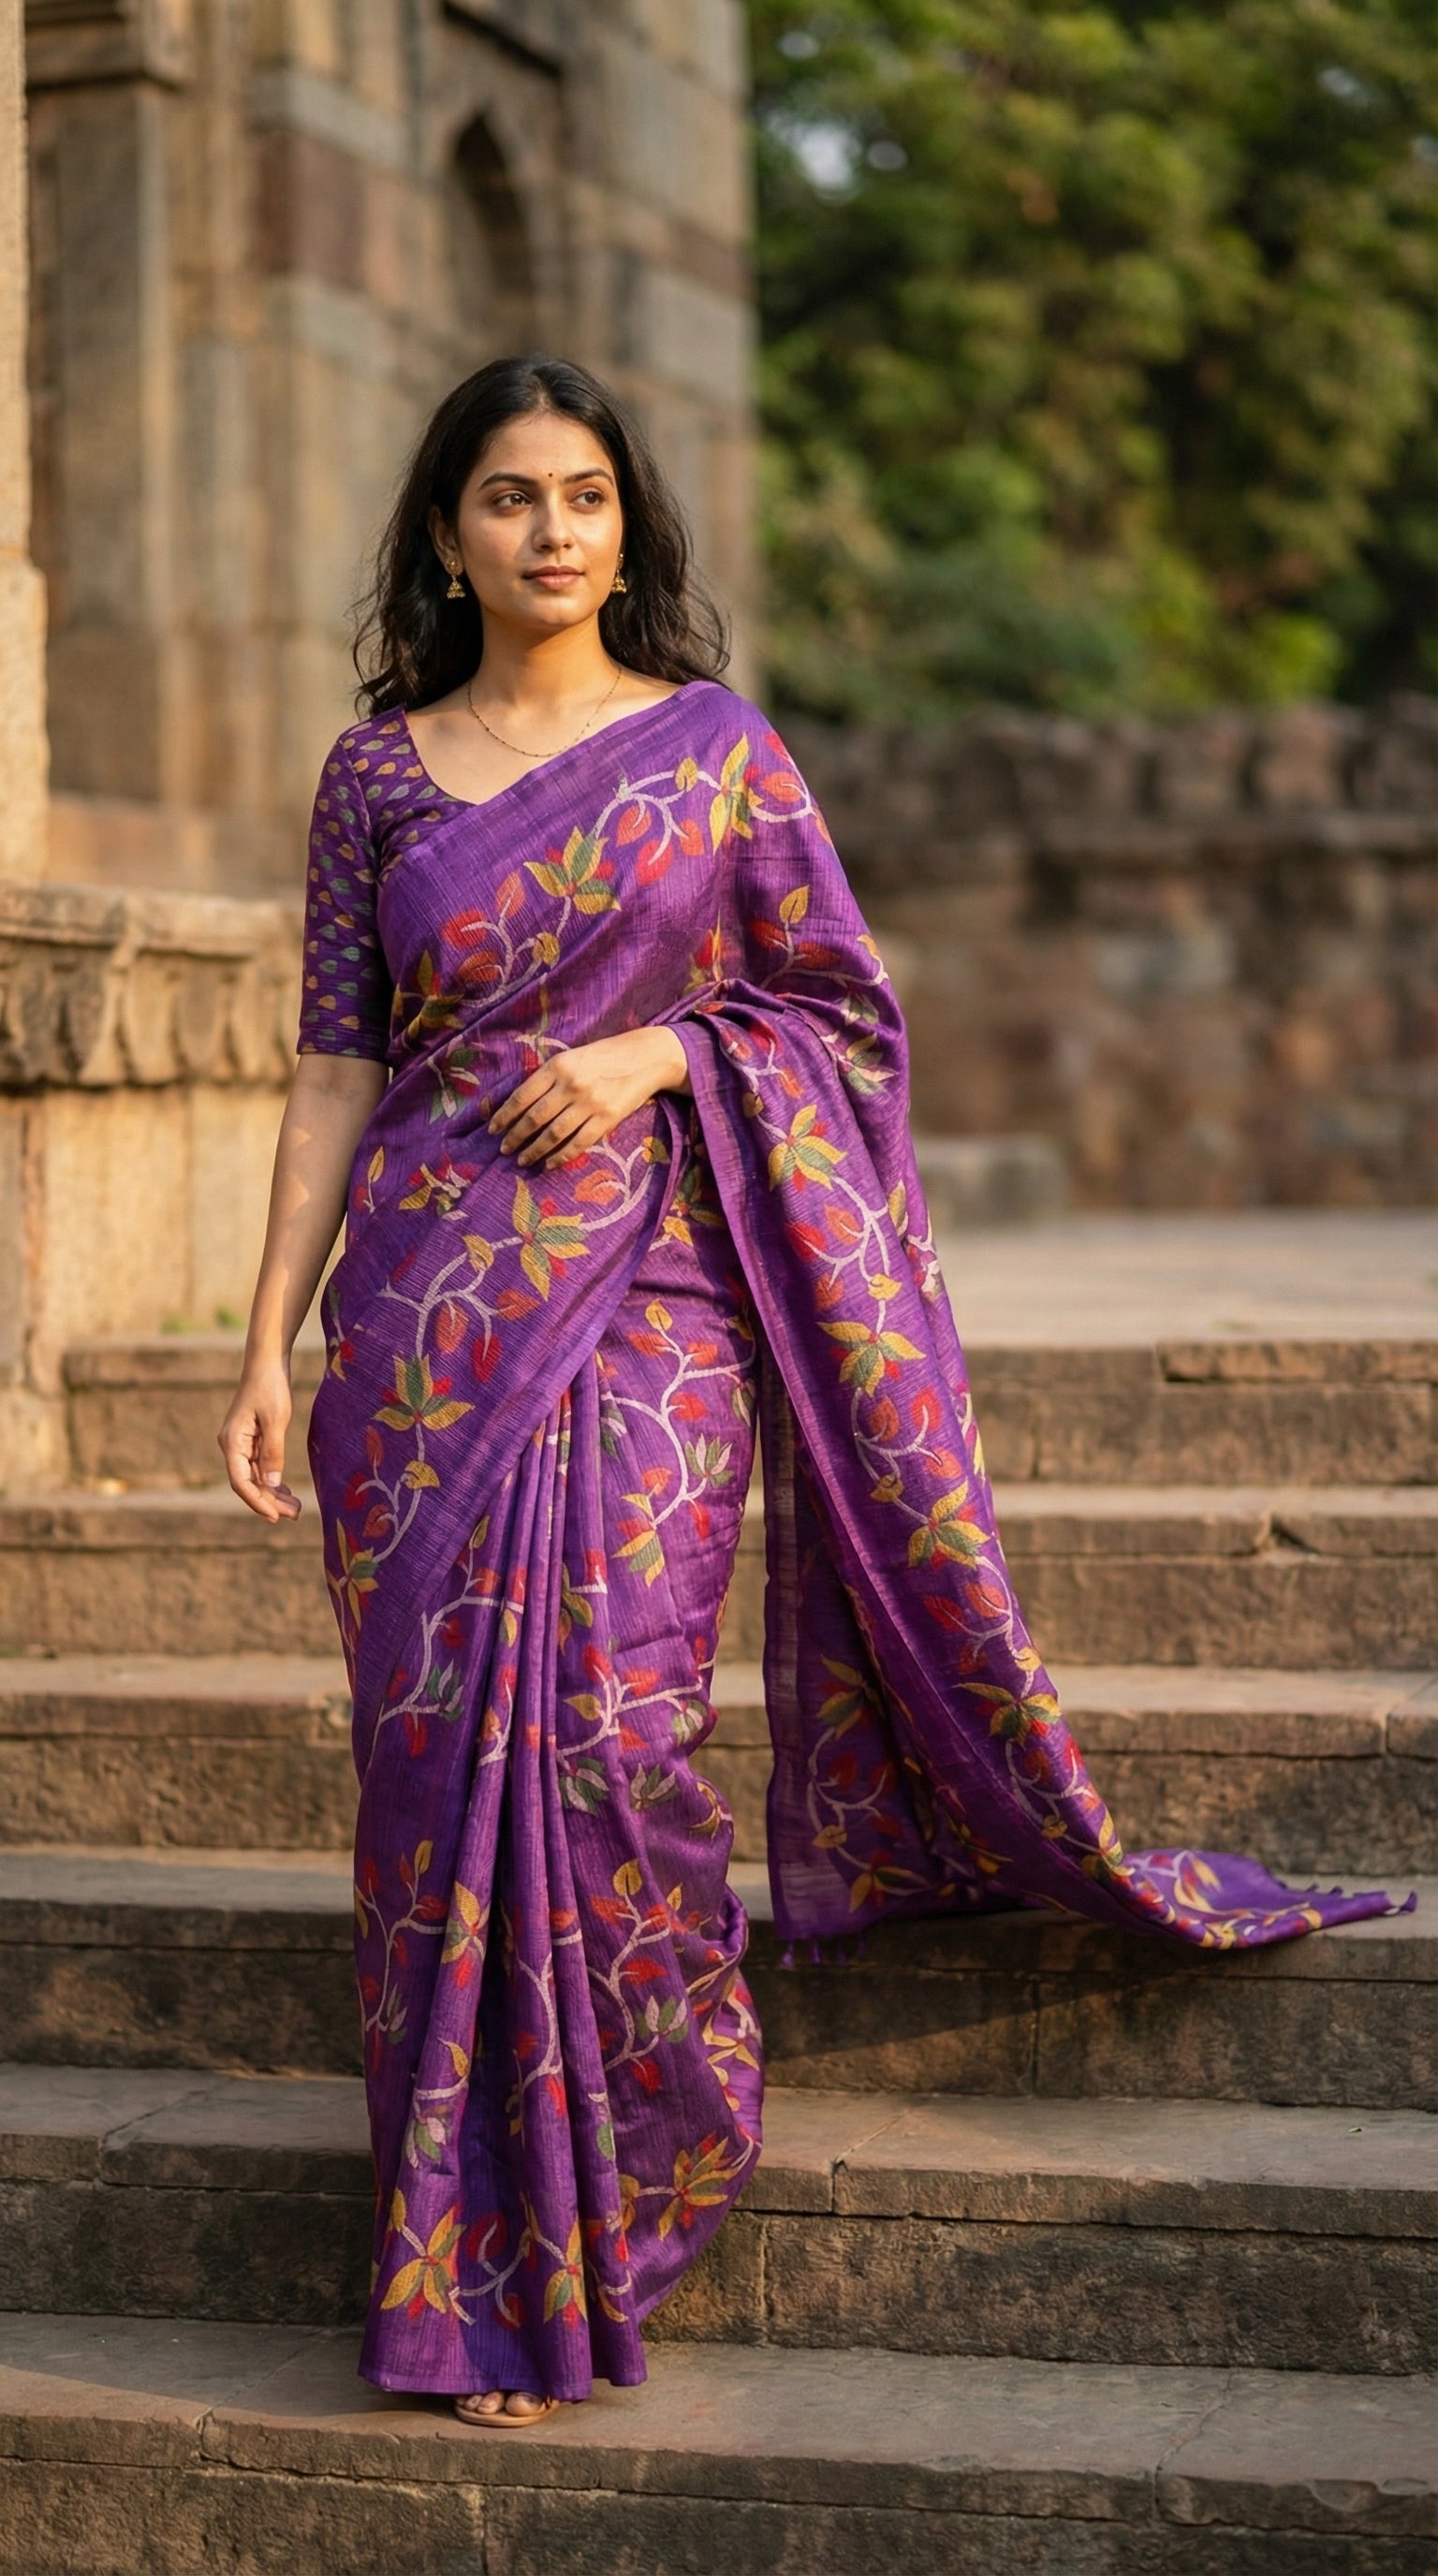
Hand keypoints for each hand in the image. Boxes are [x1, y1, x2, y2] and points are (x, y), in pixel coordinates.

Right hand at [219, 1355, 301, 1521]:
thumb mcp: (275, 1419)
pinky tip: (287, 1492)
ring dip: (273, 1494)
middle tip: (294, 1515)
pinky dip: (273, 1480)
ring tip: (295, 1508)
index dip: (257, 1501)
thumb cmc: (270, 1386)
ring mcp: (242, 1444)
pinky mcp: (253, 1440)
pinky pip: (260, 1467)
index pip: (241, 1482)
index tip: (275, 1517)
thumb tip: (272, 1484)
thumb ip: (273, 1452)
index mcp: (232, 1442)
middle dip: (269, 1501)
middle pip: (248, 1483)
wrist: (267, 1362)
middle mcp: (233, 1446)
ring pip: (255, 1477)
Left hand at [489, 1027, 690, 1168]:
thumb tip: (520, 1105)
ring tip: (522, 1160)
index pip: (522, 1096)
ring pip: (553, 1134)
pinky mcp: (607, 1119)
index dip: (505, 1115)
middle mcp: (571, 1085)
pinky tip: (549, 1164)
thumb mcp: (572, 1057)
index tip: (493, 1129)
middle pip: (534, 1118)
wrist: (645, 1058)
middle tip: (504, 1149)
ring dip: (534, 1150)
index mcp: (558, 1066)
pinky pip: (578, 1144)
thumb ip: (549, 1077)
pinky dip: (561, 1157)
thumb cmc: (604, 1057)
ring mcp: (590, 1103)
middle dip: (515, 1137)